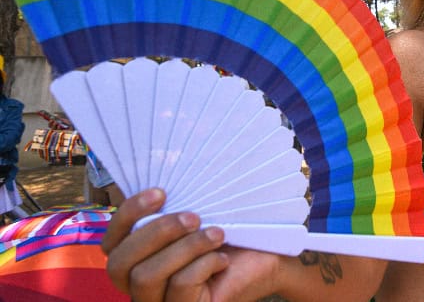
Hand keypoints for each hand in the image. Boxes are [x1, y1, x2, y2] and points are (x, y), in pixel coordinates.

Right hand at [102, 188, 281, 301]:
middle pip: (119, 264)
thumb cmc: (227, 235)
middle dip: (156, 232)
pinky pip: (179, 288)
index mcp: (137, 259)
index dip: (128, 214)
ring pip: (146, 277)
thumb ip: (170, 208)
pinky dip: (203, 265)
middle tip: (194, 217)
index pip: (110, 243)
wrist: (266, 260)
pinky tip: (222, 259)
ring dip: (185, 248)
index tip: (161, 192)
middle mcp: (140, 285)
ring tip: (216, 234)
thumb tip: (156, 183)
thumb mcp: (195, 217)